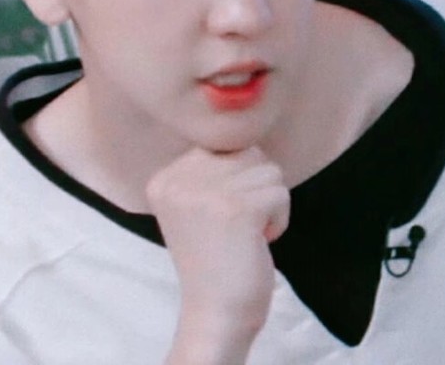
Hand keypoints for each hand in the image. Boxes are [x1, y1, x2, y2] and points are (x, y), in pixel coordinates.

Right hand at [146, 147, 289, 362]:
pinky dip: (280, 218)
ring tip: (248, 230)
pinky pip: (280, 192)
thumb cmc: (214, 257)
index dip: (236, 178)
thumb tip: (249, 132)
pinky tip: (260, 240)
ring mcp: (206, 192)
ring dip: (270, 201)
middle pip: (247, 152)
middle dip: (255, 186)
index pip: (220, 146)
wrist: (215, 312)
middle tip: (239, 223)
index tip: (222, 214)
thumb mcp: (194, 203)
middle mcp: (179, 180)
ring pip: (268, 169)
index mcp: (164, 178)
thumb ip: (210, 169)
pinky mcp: (237, 208)